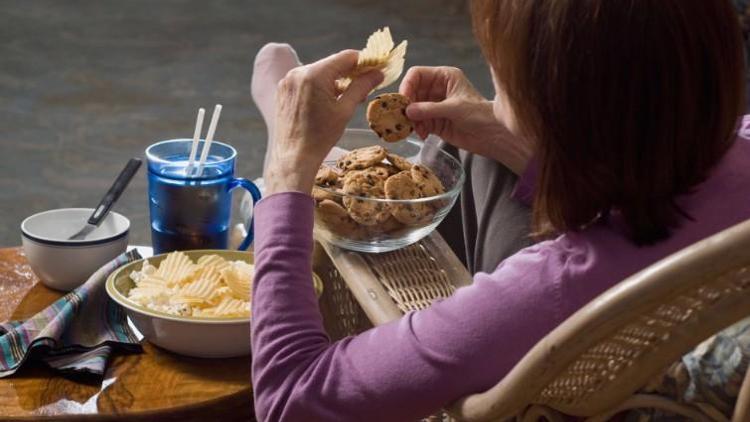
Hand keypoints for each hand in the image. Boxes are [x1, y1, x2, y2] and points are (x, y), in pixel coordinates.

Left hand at [264, 50, 383, 194]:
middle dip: (349, 73)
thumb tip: (378, 73)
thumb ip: (361, 87)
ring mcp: (288, 80)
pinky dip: (320, 86)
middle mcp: (298, 72)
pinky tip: (328, 101)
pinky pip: (307, 80)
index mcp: (314, 75)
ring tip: (347, 98)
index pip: (346, 56)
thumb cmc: (320, 137)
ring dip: (335, 80)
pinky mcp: (284, 89)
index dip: (364, 61)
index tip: (376, 69)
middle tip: (365, 87)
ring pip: (319, 71)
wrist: (294, 157)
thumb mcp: (345, 111)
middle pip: (332, 63)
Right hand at [399, 66, 532, 174]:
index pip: (417, 74)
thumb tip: (408, 111)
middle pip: (412, 92)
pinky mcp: (434, 122)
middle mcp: (437, 89)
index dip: (407, 85)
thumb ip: (430, 109)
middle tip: (405, 117)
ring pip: (413, 109)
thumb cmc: (480, 115)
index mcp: (444, 77)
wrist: (492, 136)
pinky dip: (417, 129)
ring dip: (412, 120)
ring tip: (416, 129)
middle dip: (407, 105)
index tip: (402, 99)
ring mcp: (435, 106)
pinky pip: (418, 123)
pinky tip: (423, 135)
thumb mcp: (455, 108)